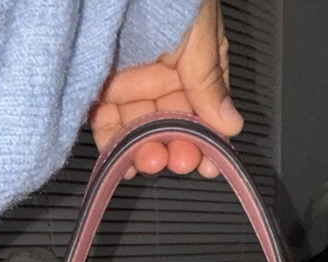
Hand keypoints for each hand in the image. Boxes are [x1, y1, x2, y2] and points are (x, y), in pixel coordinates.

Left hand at [89, 0, 242, 178]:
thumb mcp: (198, 30)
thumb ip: (209, 79)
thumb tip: (230, 124)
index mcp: (195, 59)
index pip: (205, 110)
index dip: (206, 140)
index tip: (207, 164)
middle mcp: (164, 71)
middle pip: (171, 124)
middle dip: (174, 148)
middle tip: (173, 161)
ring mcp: (130, 75)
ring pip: (139, 127)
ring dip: (144, 150)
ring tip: (145, 161)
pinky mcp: (96, 78)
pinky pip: (104, 118)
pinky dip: (111, 141)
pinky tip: (118, 157)